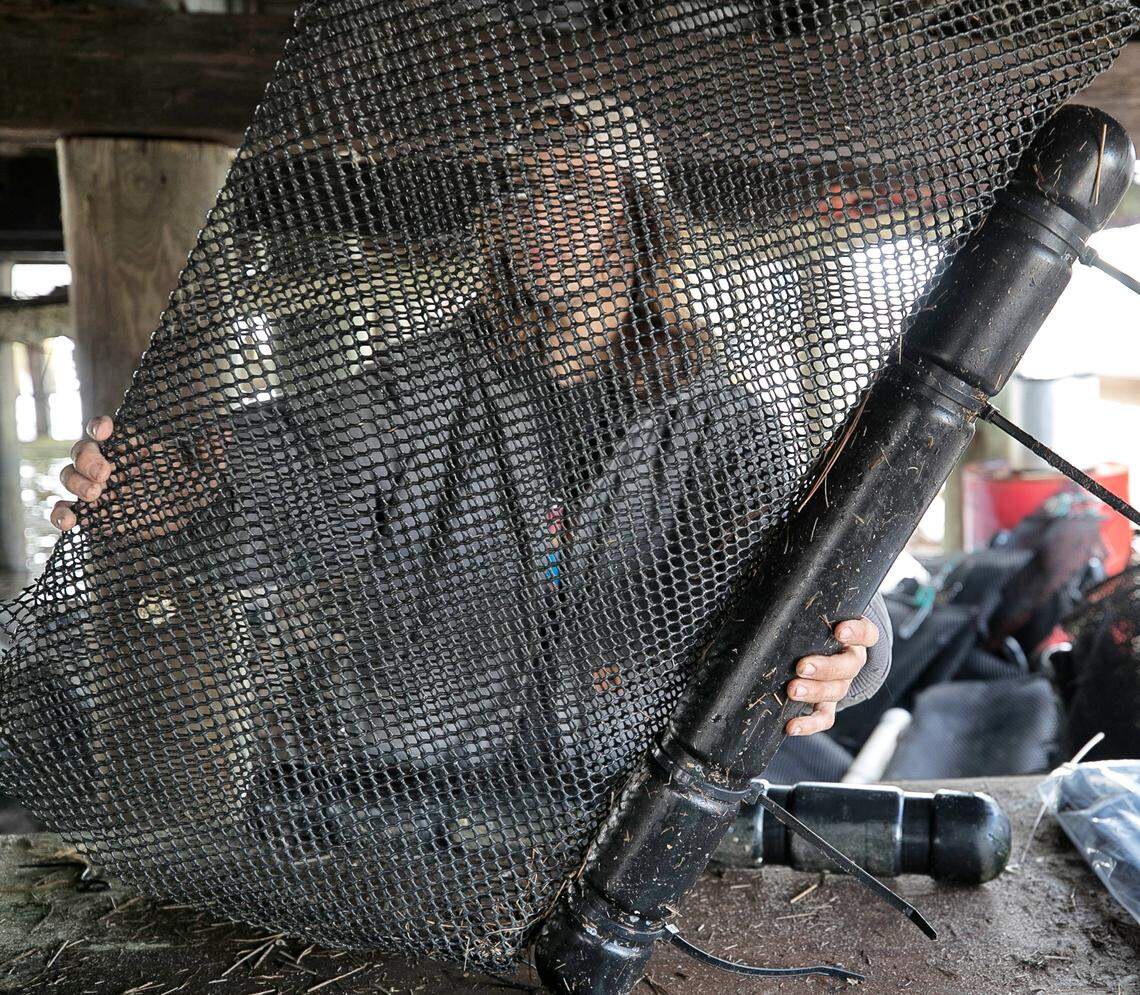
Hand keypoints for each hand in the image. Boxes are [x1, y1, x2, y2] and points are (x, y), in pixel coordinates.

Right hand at [52, 415, 228, 538]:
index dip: (99, 426)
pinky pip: (66, 511)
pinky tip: (69, 521)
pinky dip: (60, 514)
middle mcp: (111, 465)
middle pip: (81, 451)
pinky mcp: (94, 516)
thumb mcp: (207, 474)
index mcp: (131, 449)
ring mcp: (99, 490)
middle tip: (106, 473)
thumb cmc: (192, 492)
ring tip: (97, 494)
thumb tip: (224, 431)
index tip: (106, 432)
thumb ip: (211, 454)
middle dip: (87, 458)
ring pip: (69, 476)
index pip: (105, 429)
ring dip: (75, 482)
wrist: (187, 525)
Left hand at [785, 617, 879, 736]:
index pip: (866, 633)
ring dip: (814, 692)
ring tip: (793, 689)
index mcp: (855, 637)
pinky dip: (809, 723)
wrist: (829, 650)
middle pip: (848, 667)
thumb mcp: (819, 613)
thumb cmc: (818, 626)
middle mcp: (851, 660)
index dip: (856, 632)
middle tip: (802, 666)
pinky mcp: (828, 703)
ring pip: (836, 691)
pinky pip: (824, 716)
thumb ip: (807, 606)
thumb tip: (771, 583)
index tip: (840, 630)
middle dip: (824, 668)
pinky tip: (791, 726)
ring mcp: (841, 683)